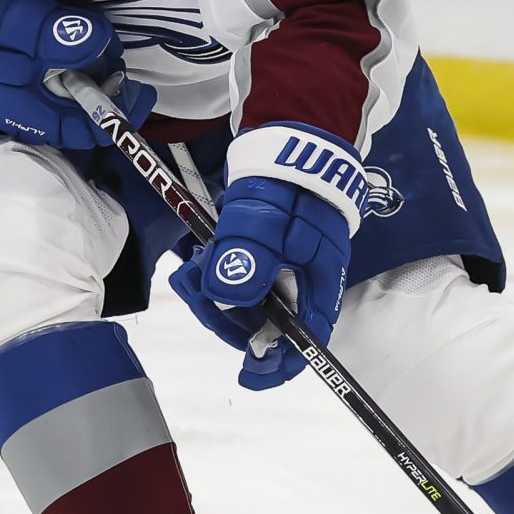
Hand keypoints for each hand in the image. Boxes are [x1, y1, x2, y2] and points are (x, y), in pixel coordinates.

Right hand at [0, 0, 155, 149]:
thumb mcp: (30, 31)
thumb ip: (69, 39)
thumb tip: (105, 45)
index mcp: (38, 114)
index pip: (91, 130)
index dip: (122, 112)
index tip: (143, 91)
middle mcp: (30, 117)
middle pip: (79, 115)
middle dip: (104, 89)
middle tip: (116, 58)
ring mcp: (16, 103)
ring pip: (64, 101)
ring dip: (84, 78)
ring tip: (94, 48)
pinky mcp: (6, 87)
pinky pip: (47, 87)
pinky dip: (65, 71)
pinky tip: (64, 49)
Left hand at [168, 125, 362, 390]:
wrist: (289, 137)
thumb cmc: (286, 181)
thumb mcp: (264, 220)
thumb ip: (247, 259)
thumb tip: (229, 299)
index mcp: (316, 281)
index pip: (305, 339)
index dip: (278, 364)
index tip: (248, 375)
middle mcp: (302, 282)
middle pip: (264, 324)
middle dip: (224, 312)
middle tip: (196, 285)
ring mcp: (281, 268)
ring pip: (243, 302)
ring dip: (214, 289)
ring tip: (196, 262)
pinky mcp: (262, 254)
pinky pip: (235, 277)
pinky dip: (215, 270)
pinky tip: (203, 250)